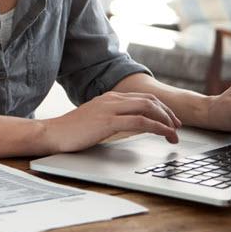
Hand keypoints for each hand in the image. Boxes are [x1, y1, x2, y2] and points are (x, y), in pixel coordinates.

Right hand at [42, 91, 180, 152]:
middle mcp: (111, 99)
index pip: (142, 98)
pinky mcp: (108, 121)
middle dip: (168, 113)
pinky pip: (140, 121)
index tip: (170, 120)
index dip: (161, 108)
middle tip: (178, 127)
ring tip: (174, 134)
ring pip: (148, 108)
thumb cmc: (71, 131)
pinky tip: (164, 133)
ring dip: (166, 120)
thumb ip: (111, 117)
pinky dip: (157, 126)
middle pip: (149, 100)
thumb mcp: (95, 119)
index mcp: (109, 98)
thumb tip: (128, 124)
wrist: (52, 133)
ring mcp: (110, 108)